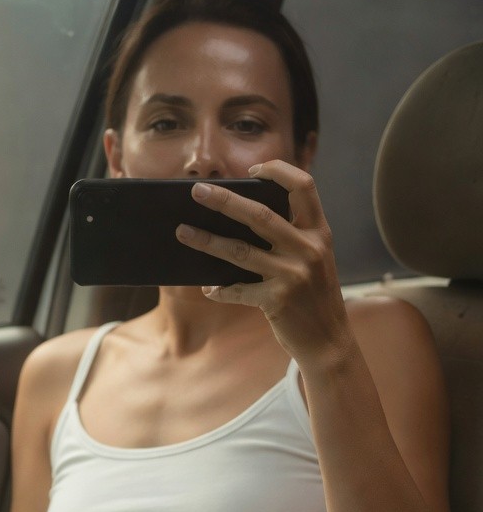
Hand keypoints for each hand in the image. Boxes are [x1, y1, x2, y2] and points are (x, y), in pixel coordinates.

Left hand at [176, 161, 350, 368]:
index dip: (278, 171)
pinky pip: (238, 290)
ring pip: (240, 251)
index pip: (303, 185)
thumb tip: (240, 218)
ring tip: (182, 232)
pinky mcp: (277, 300)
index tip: (253, 170)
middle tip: (197, 191)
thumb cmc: (314, 296)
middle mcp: (308, 249)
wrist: (329, 341)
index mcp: (319, 232)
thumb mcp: (315, 259)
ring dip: (207, 241)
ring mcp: (293, 275)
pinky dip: (220, 289)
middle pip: (259, 214)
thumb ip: (292, 237)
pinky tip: (208, 288)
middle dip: (224, 200)